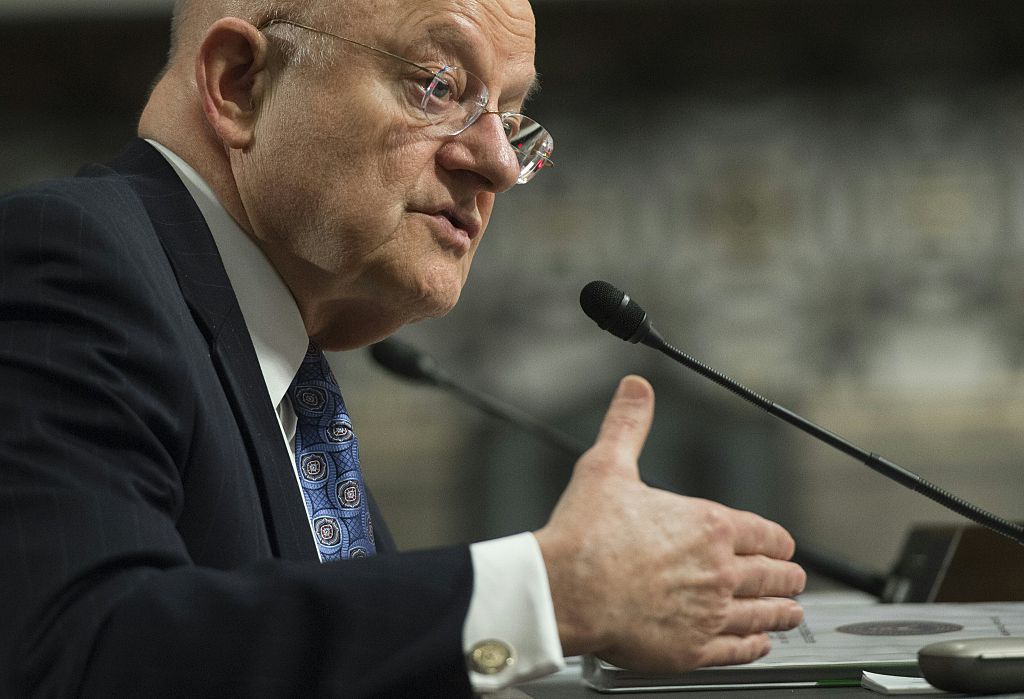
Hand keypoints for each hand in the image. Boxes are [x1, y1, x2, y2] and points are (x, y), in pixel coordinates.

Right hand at [534, 375, 805, 671]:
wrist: (566, 591)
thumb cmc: (586, 535)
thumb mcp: (607, 465)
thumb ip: (628, 424)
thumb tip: (636, 389)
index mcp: (708, 526)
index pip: (765, 534)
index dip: (778, 541)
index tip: (782, 546)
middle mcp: (719, 571)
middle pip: (773, 575)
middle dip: (787, 576)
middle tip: (794, 579)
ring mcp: (710, 613)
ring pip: (764, 614)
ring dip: (782, 611)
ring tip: (791, 613)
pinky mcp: (694, 649)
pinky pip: (739, 651)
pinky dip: (756, 646)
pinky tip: (759, 645)